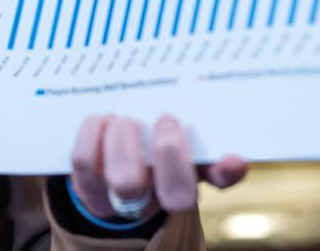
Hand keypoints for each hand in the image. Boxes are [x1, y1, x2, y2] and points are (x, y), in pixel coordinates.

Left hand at [69, 113, 247, 219]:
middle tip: (167, 119)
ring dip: (128, 142)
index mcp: (185, 185)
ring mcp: (119, 196)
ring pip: (125, 181)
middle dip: (172, 155)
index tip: (233, 155)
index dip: (224, 173)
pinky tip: (104, 120)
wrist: (105, 169)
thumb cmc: (147, 150)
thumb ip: (201, 147)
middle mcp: (155, 200)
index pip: (218, 184)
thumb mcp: (174, 147)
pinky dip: (95, 134)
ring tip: (128, 119)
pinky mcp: (86, 184)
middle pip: (176, 196)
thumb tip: (231, 153)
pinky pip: (87, 162)